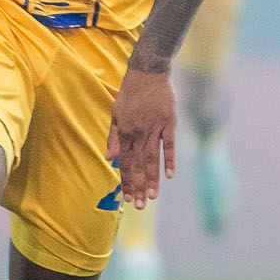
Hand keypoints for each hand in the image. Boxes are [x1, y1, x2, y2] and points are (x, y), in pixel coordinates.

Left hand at [107, 67, 177, 209]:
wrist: (147, 73)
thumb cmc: (129, 93)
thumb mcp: (115, 113)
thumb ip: (113, 137)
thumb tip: (110, 159)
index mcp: (125, 133)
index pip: (125, 162)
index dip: (127, 181)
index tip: (129, 198)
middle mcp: (139, 134)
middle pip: (138, 165)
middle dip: (139, 186)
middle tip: (141, 206)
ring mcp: (154, 129)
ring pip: (152, 159)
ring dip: (152, 179)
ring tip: (153, 197)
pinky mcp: (168, 123)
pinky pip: (169, 145)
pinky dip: (169, 160)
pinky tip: (170, 176)